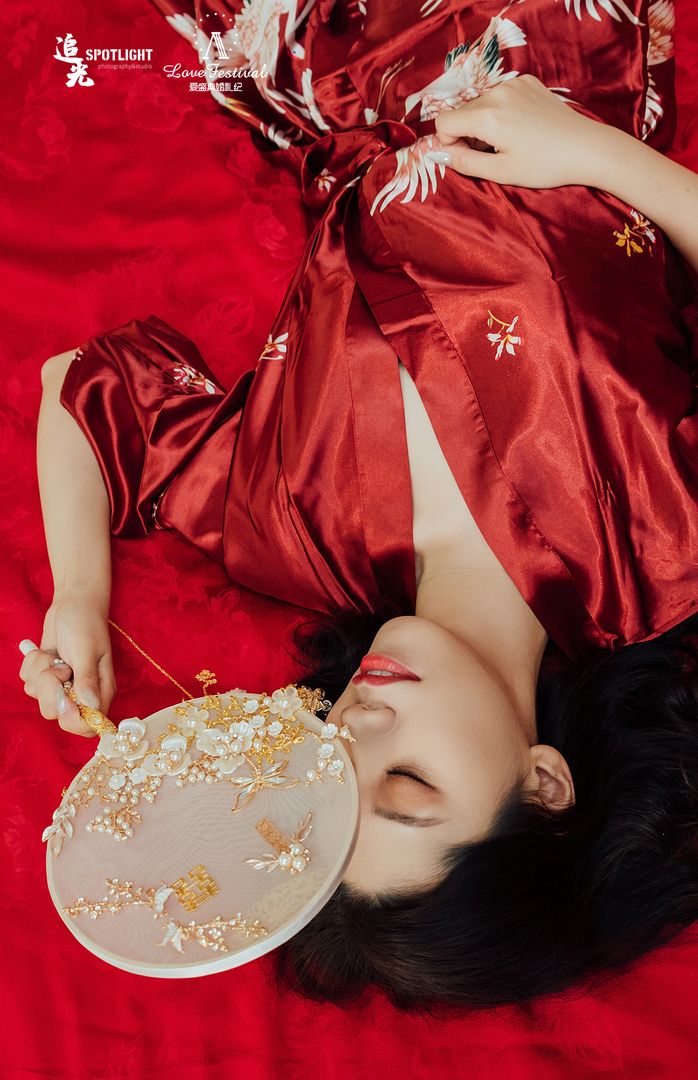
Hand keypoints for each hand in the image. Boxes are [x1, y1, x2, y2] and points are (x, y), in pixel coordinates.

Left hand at [19, 590, 115, 736]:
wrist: (71, 604)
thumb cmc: (86, 624)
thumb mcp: (87, 650)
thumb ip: (87, 679)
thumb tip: (91, 707)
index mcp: (100, 691)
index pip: (89, 725)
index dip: (73, 719)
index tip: (65, 696)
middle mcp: (82, 694)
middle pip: (58, 715)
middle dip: (50, 690)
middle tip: (59, 667)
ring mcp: (63, 686)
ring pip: (40, 700)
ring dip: (40, 674)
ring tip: (55, 656)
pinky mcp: (46, 678)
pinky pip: (29, 685)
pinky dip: (32, 667)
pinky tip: (47, 653)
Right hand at [427, 74, 614, 188]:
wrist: (586, 148)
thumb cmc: (545, 165)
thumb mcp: (501, 172)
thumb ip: (465, 162)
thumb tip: (438, 153)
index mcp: (487, 117)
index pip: (444, 121)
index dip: (450, 142)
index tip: (469, 156)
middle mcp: (497, 93)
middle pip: (461, 112)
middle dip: (467, 133)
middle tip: (492, 153)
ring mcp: (514, 84)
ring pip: (480, 104)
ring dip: (485, 123)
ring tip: (510, 141)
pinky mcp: (527, 82)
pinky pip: (500, 96)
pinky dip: (502, 111)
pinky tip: (522, 126)